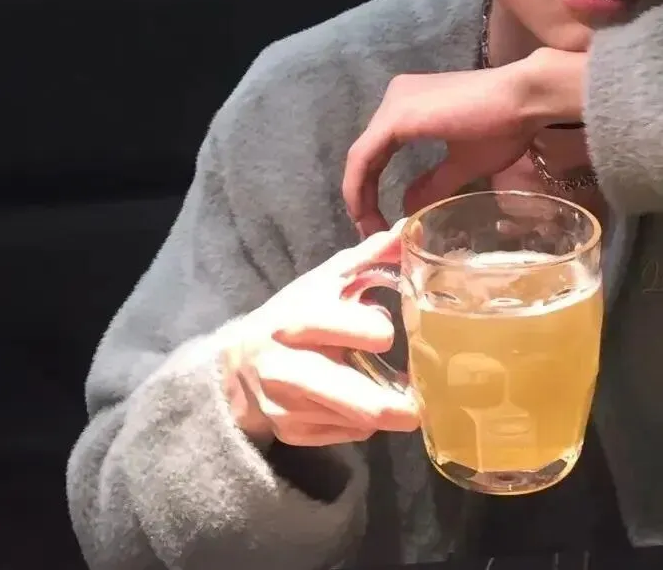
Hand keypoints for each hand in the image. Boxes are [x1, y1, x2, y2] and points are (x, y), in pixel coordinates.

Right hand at [220, 223, 419, 447]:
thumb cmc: (294, 314)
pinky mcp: (295, 435)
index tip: (385, 333)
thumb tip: (408, 228)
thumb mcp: (325, 280)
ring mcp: (291, 408)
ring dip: (387, 410)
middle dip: (398, 403)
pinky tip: (364, 402)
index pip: (354, 330)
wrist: (238, 366)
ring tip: (404, 398)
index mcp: (299, 319)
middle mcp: (290, 368)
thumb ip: (370, 256)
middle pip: (359, 398)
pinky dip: (364, 420)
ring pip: (358, 420)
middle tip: (424, 398)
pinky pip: (347, 434)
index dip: (375, 330)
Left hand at [343, 48, 586, 235]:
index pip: (378, 152)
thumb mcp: (464, 162)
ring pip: (361, 156)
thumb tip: (409, 204)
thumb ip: (434, 183)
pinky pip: (364, 156)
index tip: (380, 225)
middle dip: (364, 196)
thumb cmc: (503, 126)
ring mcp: (394, 104)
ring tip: (370, 230)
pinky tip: (365, 213)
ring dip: (360, 196)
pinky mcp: (397, 116)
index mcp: (411, 106)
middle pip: (367, 154)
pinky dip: (359, 187)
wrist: (525, 98)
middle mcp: (396, 98)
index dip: (372, 190)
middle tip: (372, 233)